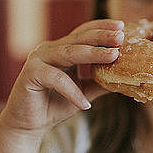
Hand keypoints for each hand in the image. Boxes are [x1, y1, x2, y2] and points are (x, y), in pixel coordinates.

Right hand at [0, 19, 123, 139]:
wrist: (28, 126)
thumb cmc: (53, 106)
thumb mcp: (83, 92)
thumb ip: (99, 83)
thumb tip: (124, 77)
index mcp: (61, 50)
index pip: (83, 33)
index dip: (102, 28)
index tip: (122, 27)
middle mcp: (49, 50)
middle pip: (79, 38)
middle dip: (102, 37)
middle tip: (121, 36)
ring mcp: (38, 59)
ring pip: (69, 52)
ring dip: (93, 54)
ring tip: (113, 55)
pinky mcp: (30, 73)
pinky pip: (56, 79)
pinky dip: (73, 91)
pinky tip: (85, 104)